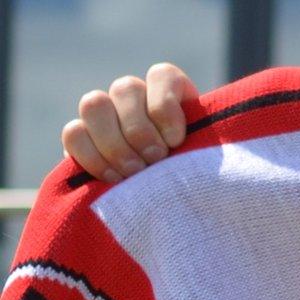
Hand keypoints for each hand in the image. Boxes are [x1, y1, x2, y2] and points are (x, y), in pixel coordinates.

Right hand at [61, 62, 195, 182]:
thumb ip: (199, 145)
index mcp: (169, 94)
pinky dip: (92, 156)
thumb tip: (183, 148)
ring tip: (134, 172)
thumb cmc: (197, 179)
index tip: (176, 141)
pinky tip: (113, 178)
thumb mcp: (205, 160)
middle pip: (125, 88)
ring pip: (94, 105)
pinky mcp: (82, 138)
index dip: (165, 106)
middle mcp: (135, 97)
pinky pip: (73, 133)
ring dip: (114, 142)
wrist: (170, 203)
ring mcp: (104, 114)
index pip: (162, 76)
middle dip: (140, 130)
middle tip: (155, 160)